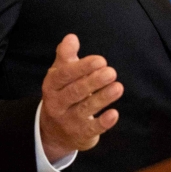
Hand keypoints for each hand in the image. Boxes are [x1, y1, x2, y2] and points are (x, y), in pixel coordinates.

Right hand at [39, 34, 123, 162]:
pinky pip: (92, 129)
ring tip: (118, 87)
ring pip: (85, 109)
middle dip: (93, 82)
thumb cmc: (63, 93)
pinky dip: (103, 122)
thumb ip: (66, 55)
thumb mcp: (61, 74)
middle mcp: (57, 104)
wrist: (53, 132)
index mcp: (52, 86)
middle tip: (112, 72)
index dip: (82, 68)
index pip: (64, 75)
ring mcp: (68, 121)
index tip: (100, 60)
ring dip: (102, 98)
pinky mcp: (80, 134)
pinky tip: (114, 114)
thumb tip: (71, 37)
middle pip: (75, 92)